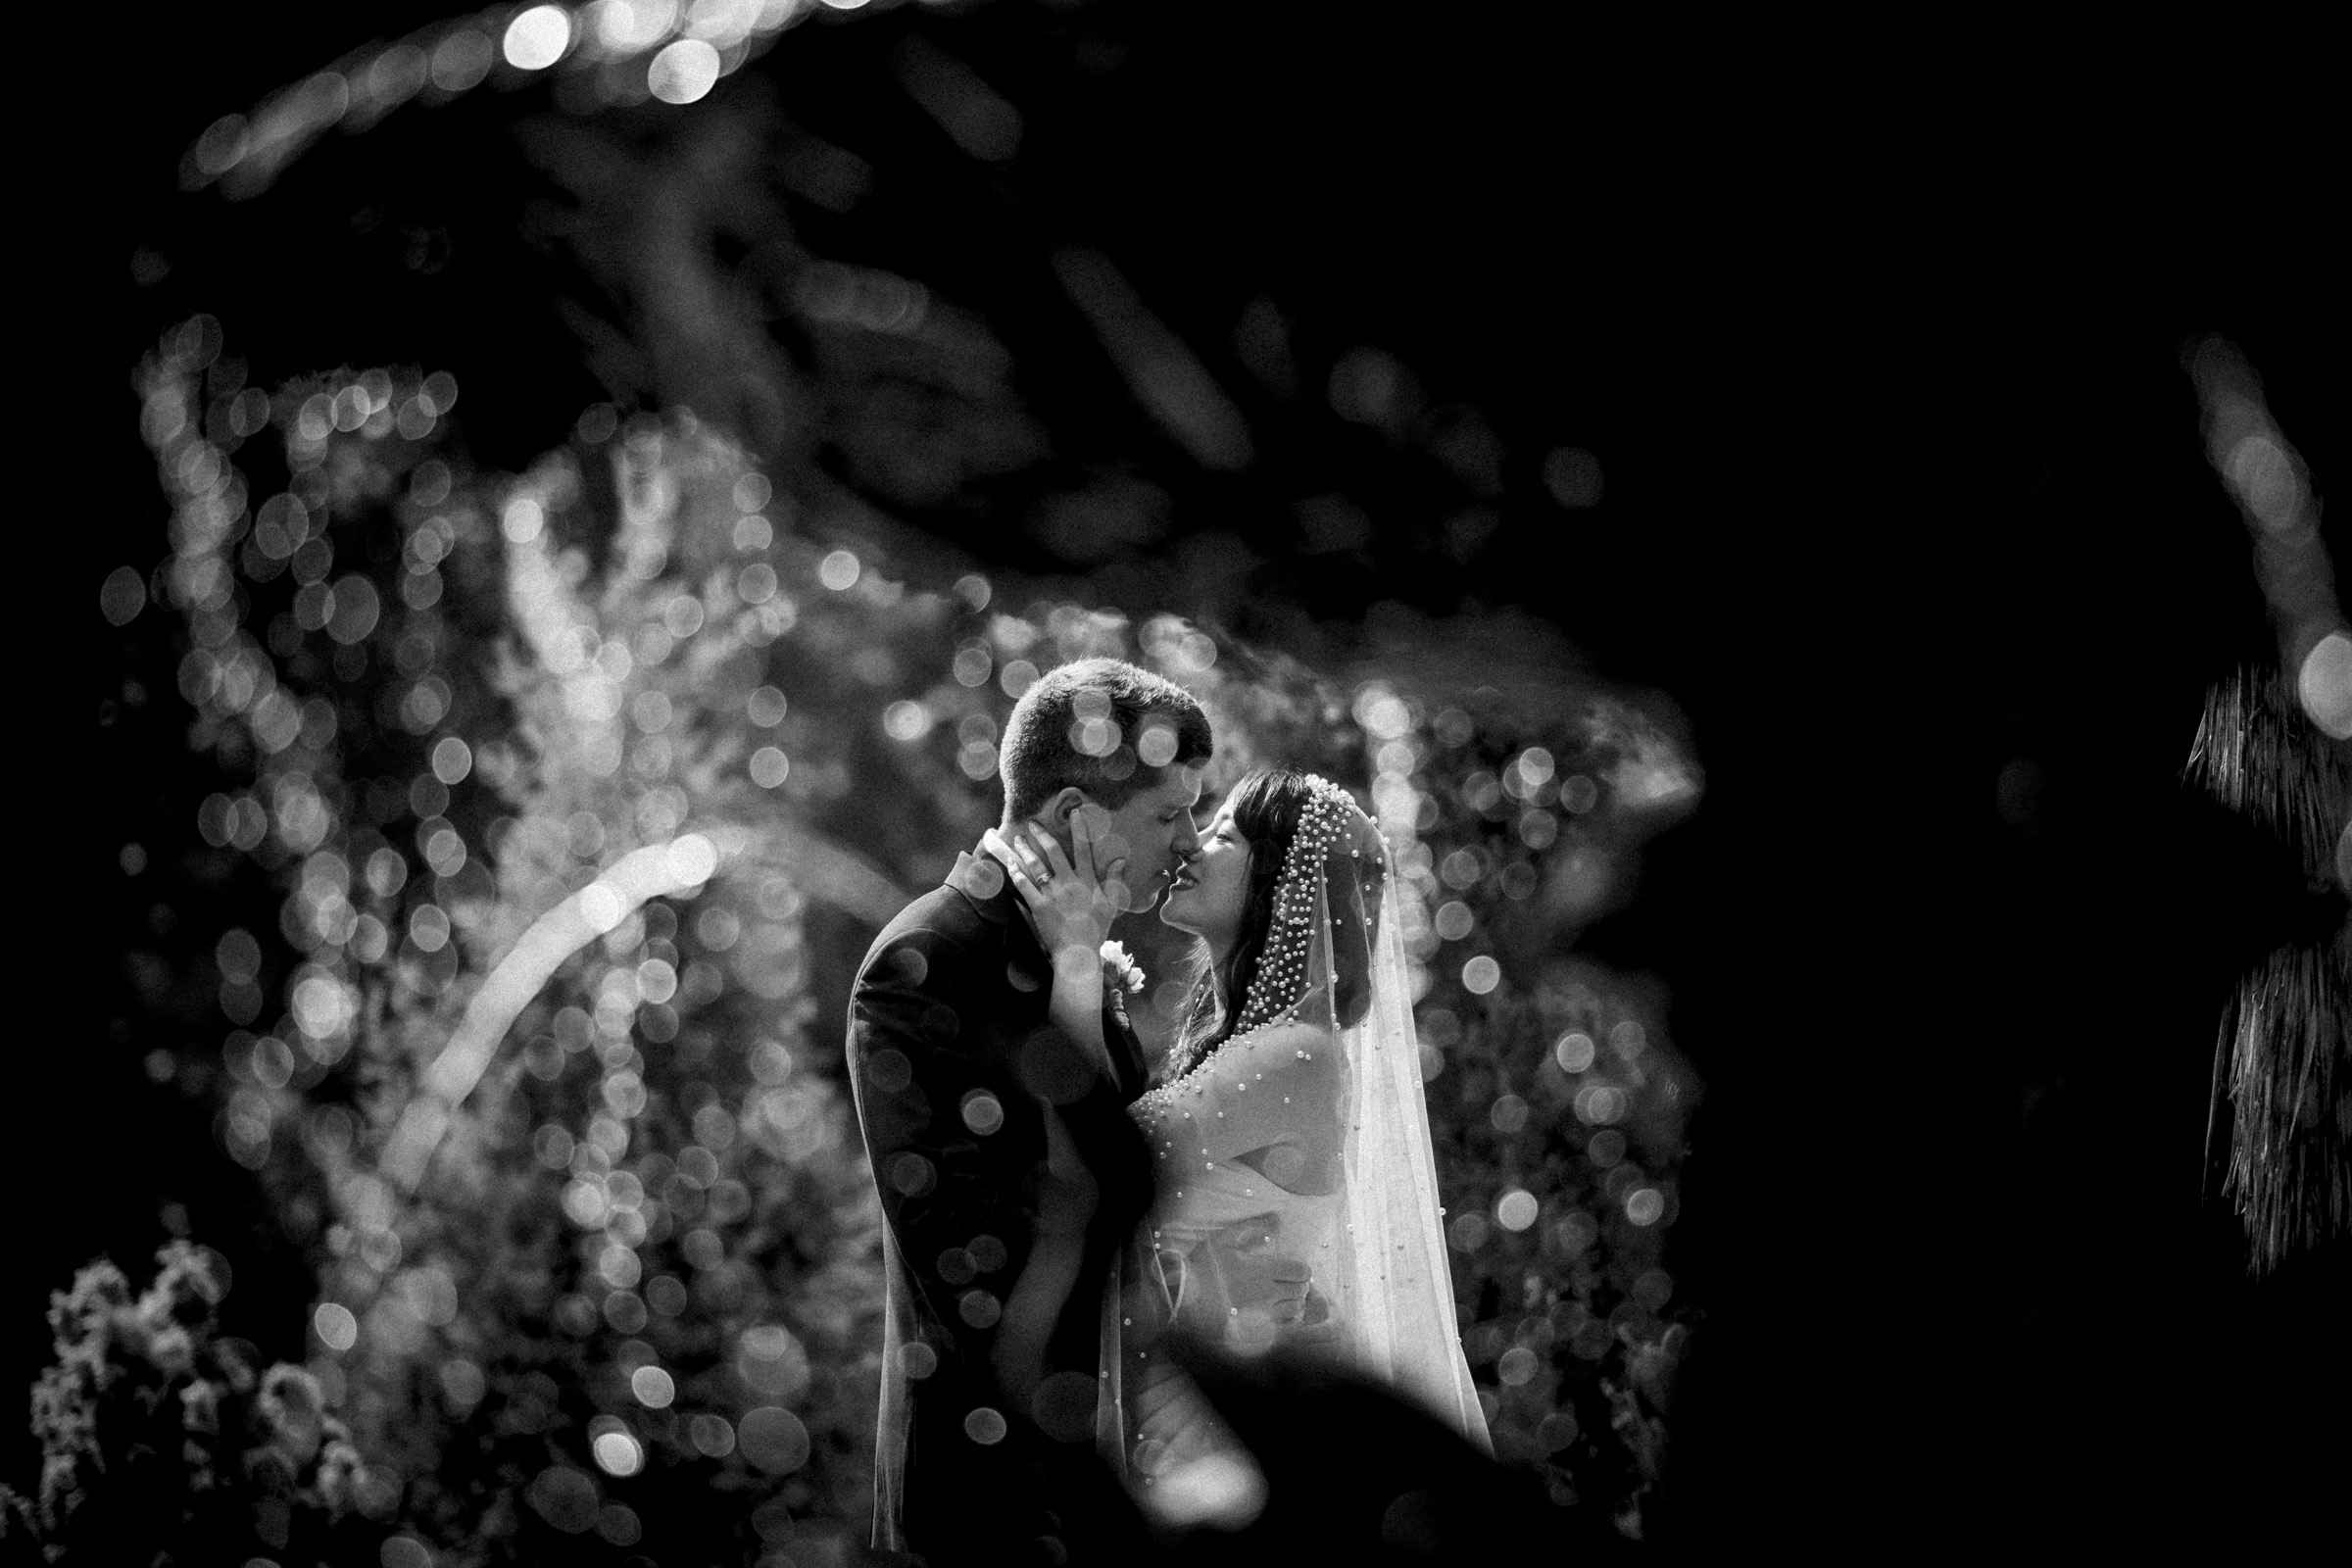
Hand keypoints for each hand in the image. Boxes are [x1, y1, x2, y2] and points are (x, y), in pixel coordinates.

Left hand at [1000, 814, 1127, 964]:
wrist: (1078, 953)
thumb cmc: (1096, 929)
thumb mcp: (1111, 904)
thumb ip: (1115, 880)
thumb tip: (1120, 860)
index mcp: (1087, 881)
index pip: (1084, 849)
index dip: (1079, 829)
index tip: (1074, 813)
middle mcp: (1069, 883)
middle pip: (1054, 852)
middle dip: (1042, 834)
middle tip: (1032, 823)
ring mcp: (1052, 893)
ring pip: (1036, 865)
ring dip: (1025, 850)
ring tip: (1018, 839)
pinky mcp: (1038, 905)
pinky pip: (1024, 885)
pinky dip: (1016, 872)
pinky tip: (1010, 863)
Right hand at [1176, 1216, 1338, 1345]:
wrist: (1183, 1299)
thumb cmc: (1203, 1267)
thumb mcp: (1224, 1240)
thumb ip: (1253, 1228)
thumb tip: (1277, 1219)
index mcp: (1263, 1270)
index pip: (1301, 1272)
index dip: (1301, 1270)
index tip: (1291, 1270)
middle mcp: (1268, 1293)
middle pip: (1301, 1290)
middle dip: (1299, 1285)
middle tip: (1286, 1283)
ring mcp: (1263, 1315)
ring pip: (1296, 1310)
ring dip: (1294, 1303)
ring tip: (1282, 1299)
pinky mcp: (1257, 1332)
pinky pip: (1287, 1329)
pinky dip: (1290, 1322)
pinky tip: (1278, 1316)